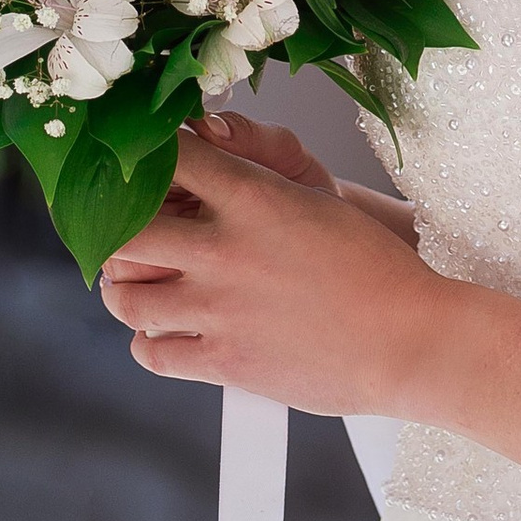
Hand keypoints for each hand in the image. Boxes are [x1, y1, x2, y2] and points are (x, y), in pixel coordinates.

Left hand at [97, 115, 452, 414]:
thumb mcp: (313, 201)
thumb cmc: (371, 267)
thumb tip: (202, 159)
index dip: (140, 159)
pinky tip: (162, 332)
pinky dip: (147, 342)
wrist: (410, 339)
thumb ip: (252, 183)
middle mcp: (225, 249)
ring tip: (132, 284)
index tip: (129, 164)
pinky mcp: (224, 362)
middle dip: (111, 230)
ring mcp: (219, 308)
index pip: (168, 159)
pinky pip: (151, 353)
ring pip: (125, 296)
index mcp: (253, 197)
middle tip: (116, 234)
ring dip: (121, 288)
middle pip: (123, 231)